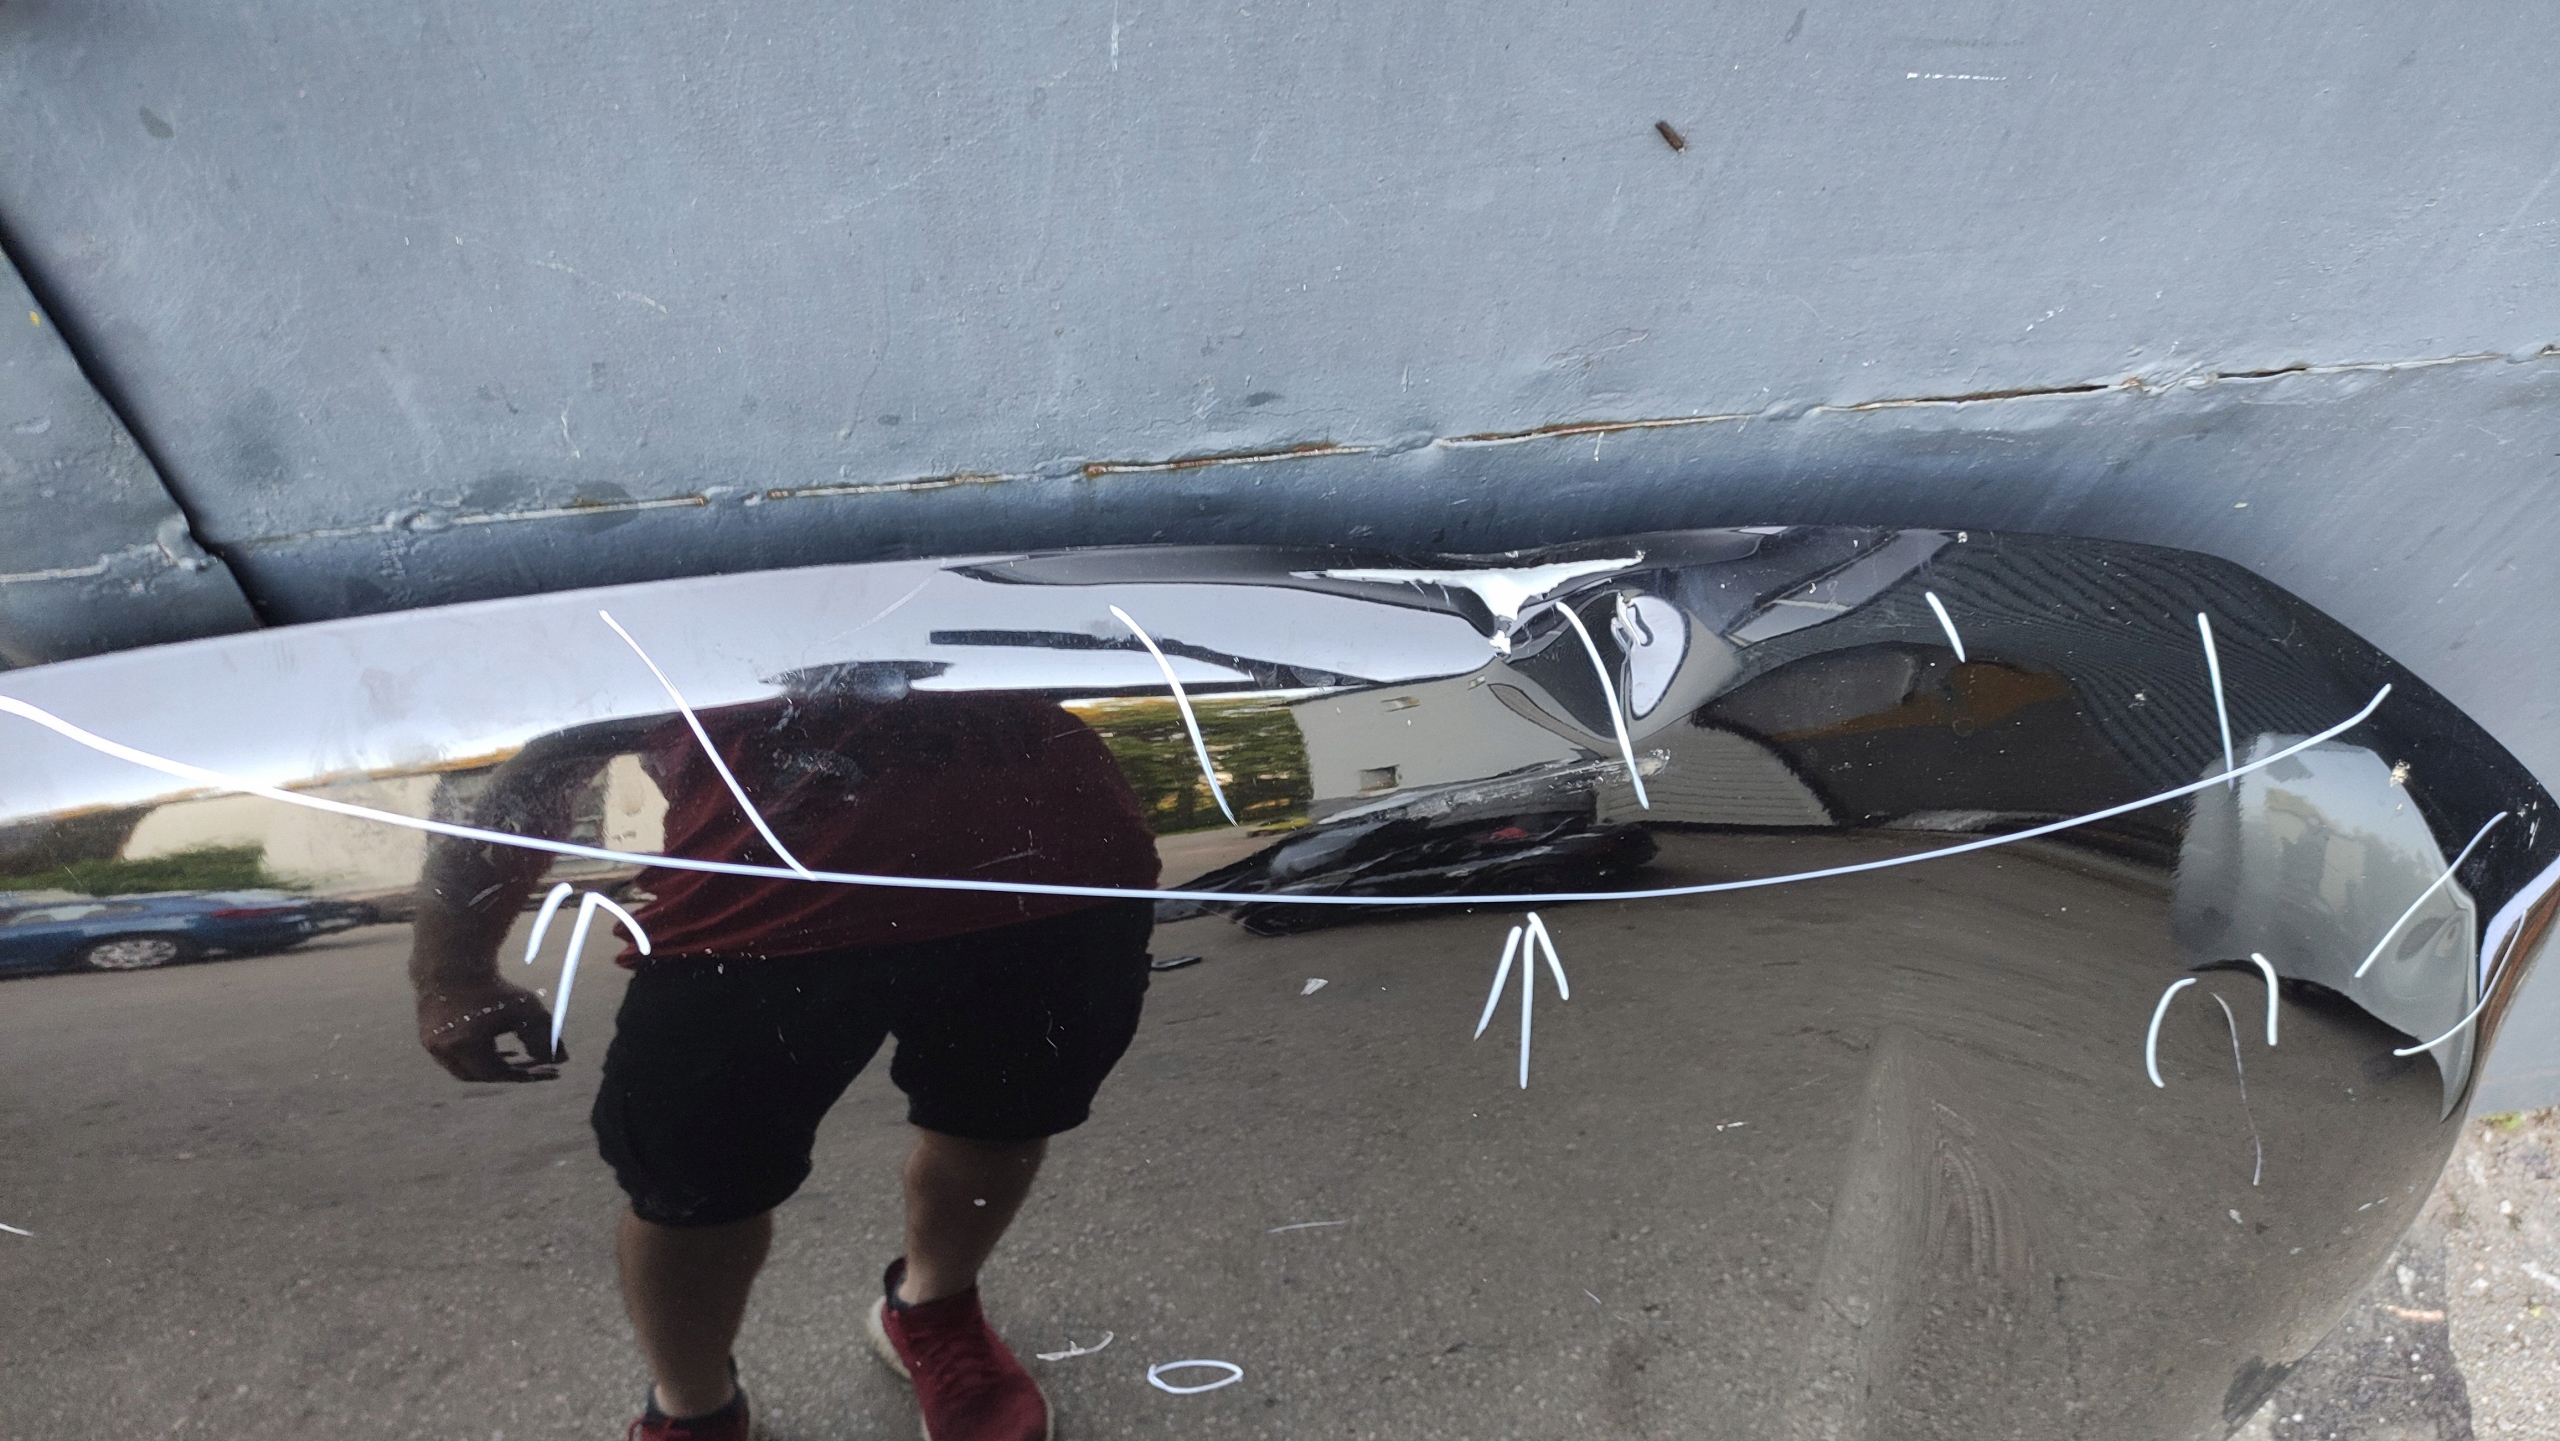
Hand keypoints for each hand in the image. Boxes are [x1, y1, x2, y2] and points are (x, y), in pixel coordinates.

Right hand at [418, 981, 563, 1081]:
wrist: (453, 962)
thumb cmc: (493, 986)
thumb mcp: (526, 1009)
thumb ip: (544, 1036)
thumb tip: (561, 1060)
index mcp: (464, 1044)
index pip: (497, 1073)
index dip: (523, 1075)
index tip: (543, 1071)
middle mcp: (443, 1049)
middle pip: (480, 1076)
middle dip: (508, 1074)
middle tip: (531, 1067)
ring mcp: (432, 1045)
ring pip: (465, 1069)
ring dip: (489, 1068)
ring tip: (515, 1059)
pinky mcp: (427, 1038)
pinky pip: (454, 1058)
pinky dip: (474, 1058)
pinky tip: (494, 1048)